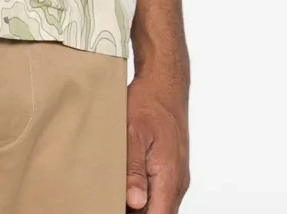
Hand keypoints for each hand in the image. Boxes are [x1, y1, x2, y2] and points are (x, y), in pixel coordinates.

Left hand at [125, 73, 189, 212]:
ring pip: (160, 205)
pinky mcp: (172, 169)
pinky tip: (126, 187)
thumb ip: (134, 169)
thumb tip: (135, 201)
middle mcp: (177, 182)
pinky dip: (145, 196)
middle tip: (109, 202)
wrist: (164, 85)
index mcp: (169, 177)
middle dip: (136, 213)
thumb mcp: (133, 133)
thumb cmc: (148, 104)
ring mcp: (176, 176)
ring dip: (141, 207)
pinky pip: (161, 193)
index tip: (114, 209)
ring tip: (114, 196)